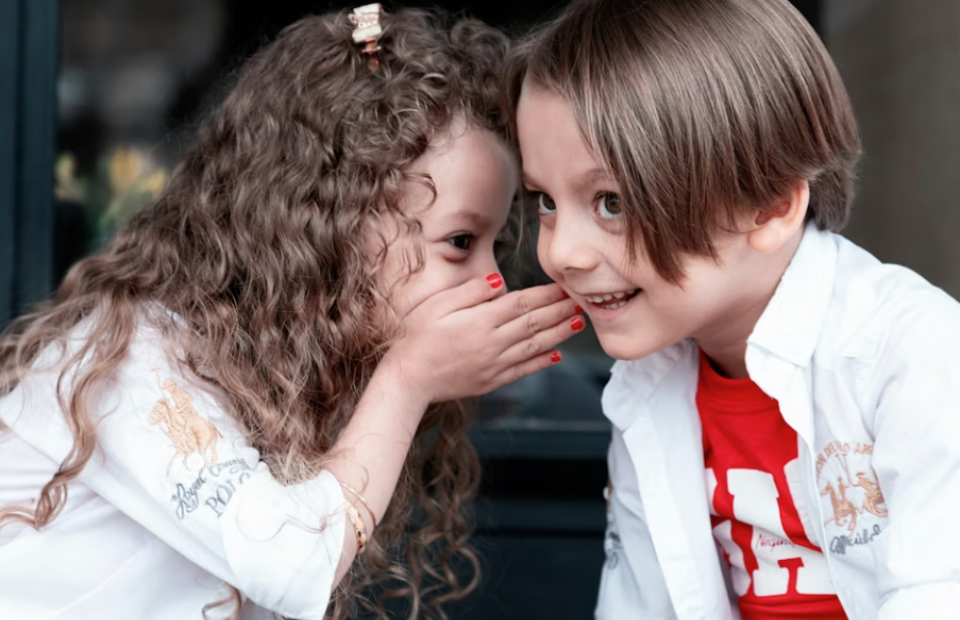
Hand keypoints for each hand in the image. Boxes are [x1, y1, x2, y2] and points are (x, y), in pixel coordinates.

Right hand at [381, 274, 582, 404]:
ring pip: (534, 346)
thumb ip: (470, 292)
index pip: (522, 303)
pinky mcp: (491, 381)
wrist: (408, 379)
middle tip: (582, 301)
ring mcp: (494, 364)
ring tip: (578, 324)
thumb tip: (500, 282)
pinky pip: (523, 370)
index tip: (564, 287)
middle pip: (534, 323)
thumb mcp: (437, 305)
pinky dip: (541, 362)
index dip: (546, 294)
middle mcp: (493, 343)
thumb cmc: (416, 337)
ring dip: (559, 334)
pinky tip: (556, 356)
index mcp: (480, 321)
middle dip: (560, 311)